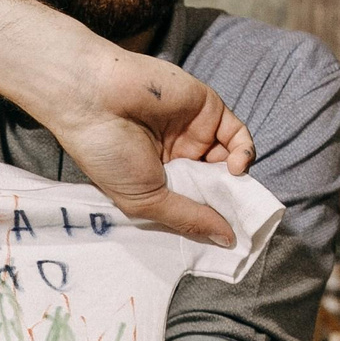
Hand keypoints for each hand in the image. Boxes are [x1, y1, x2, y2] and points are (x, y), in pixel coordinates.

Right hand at [35, 47, 255, 248]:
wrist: (95, 100)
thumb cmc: (109, 155)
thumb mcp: (146, 201)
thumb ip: (188, 218)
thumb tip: (227, 241)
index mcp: (160, 180)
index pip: (196, 203)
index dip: (214, 218)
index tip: (228, 236)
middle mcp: (179, 157)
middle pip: (218, 182)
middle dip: (230, 200)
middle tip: (239, 216)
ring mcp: (194, 132)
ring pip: (231, 159)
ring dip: (238, 179)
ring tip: (232, 190)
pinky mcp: (207, 107)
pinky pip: (237, 133)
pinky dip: (244, 151)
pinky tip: (235, 166)